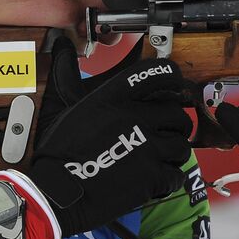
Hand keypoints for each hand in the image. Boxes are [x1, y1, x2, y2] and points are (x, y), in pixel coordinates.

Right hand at [5, 41, 192, 238]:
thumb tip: (62, 44)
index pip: (160, 74)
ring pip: (181, 145)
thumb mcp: (64, 106)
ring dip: (172, 154)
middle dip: (174, 126)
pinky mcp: (153, 175)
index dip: (174, 78)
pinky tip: (154, 181)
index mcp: (115, 97)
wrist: (56, 194)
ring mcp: (148, 146)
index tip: (177, 88)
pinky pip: (177, 174)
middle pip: (178, 114)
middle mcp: (136, 117)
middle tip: (164, 135)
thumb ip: (70, 75)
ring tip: (157, 160)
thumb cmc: (59, 152)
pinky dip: (169, 180)